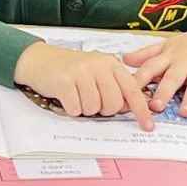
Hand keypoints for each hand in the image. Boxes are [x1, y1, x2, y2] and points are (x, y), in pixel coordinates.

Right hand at [14, 41, 154, 129]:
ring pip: (94, 109)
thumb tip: (130, 107)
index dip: (141, 110)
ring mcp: (81, 72)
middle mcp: (98, 65)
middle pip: (113, 104)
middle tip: (91, 100)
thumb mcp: (96, 72)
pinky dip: (71, 109)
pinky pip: (76, 109)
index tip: (148, 126)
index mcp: (110, 63)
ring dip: (84, 109)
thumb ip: (115, 86)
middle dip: (103, 110)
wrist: (38, 59)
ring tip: (76, 95)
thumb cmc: (70, 69)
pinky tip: (66, 97)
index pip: (132, 89)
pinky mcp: (64, 81)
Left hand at [122, 14, 186, 117]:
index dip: (139, 79)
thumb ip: (147, 54)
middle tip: (155, 107)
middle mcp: (184, 62)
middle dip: (164, 91)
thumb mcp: (168, 45)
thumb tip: (124, 59)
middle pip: (172, 77)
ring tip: (184, 113)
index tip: (128, 91)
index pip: (151, 67)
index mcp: (169, 56)